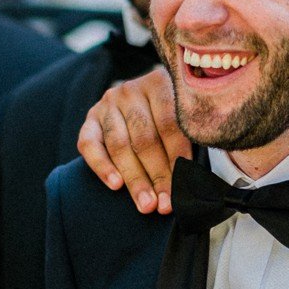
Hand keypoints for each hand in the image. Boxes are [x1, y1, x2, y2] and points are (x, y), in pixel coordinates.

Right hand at [77, 66, 189, 214]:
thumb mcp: (184, 116)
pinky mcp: (90, 118)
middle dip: (157, 176)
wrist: (141, 97)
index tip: (183, 189)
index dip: (177, 160)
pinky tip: (115, 185)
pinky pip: (88, 144)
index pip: (170, 126)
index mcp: (160, 83)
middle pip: (144, 139)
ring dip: (134, 179)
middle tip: (165, 205)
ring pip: (120, 145)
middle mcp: (131, 90)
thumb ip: (192, 137)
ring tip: (146, 204)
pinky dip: (101, 166)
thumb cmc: (172, 115)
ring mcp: (108, 102)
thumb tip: (199, 177)